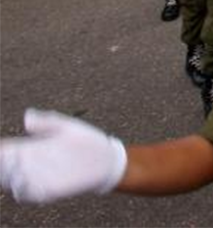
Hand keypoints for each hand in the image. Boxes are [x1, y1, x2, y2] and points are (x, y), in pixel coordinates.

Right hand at [0, 108, 126, 203]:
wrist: (105, 160)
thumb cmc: (86, 141)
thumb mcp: (67, 127)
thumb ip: (47, 121)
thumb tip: (27, 115)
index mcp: (33, 147)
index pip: (6, 150)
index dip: (1, 150)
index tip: (2, 147)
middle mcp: (32, 164)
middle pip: (5, 168)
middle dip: (2, 165)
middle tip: (9, 158)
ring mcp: (39, 178)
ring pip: (12, 183)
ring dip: (9, 178)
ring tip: (17, 168)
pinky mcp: (48, 191)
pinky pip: (28, 195)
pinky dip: (23, 191)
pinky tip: (25, 183)